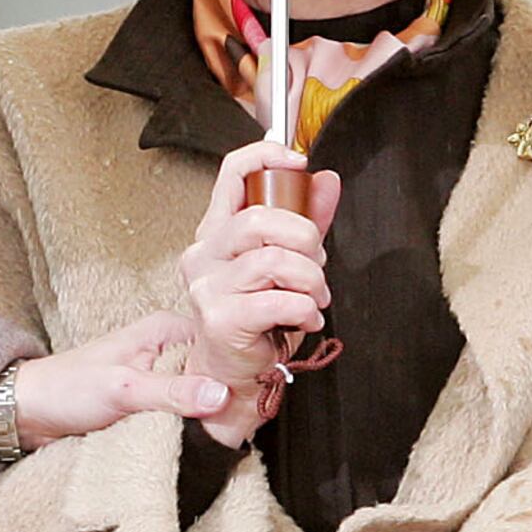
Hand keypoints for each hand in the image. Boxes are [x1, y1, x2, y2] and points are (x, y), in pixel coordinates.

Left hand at [4, 312, 234, 447]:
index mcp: (166, 329)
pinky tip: (207, 433)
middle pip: (217, 368)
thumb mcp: (123, 390)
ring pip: (203, 391)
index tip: (260, 389)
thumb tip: (221, 395)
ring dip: (211, 410)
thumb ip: (171, 393)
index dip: (242, 364)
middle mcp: (169, 347)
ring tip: (232, 427)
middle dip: (231, 391)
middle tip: (249, 416)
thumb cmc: (68, 389)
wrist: (30, 412)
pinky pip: (186, 408)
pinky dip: (194, 420)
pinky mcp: (154, 399)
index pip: (221, 340)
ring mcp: (162, 374)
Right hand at [177, 141, 336, 447]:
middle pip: (260, 218)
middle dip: (305, 238)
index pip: (231, 173)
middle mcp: (204, 254)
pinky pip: (278, 300)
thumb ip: (306, 220)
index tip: (300, 164)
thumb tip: (327, 180)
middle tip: (317, 263)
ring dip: (311, 279)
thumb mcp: (287, 263)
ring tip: (316, 297)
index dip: (266, 156)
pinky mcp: (219, 318)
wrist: (236, 375)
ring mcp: (207, 287)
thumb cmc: (258, 318)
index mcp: (217, 231)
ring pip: (274, 260)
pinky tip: (306, 318)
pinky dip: (305, 309)